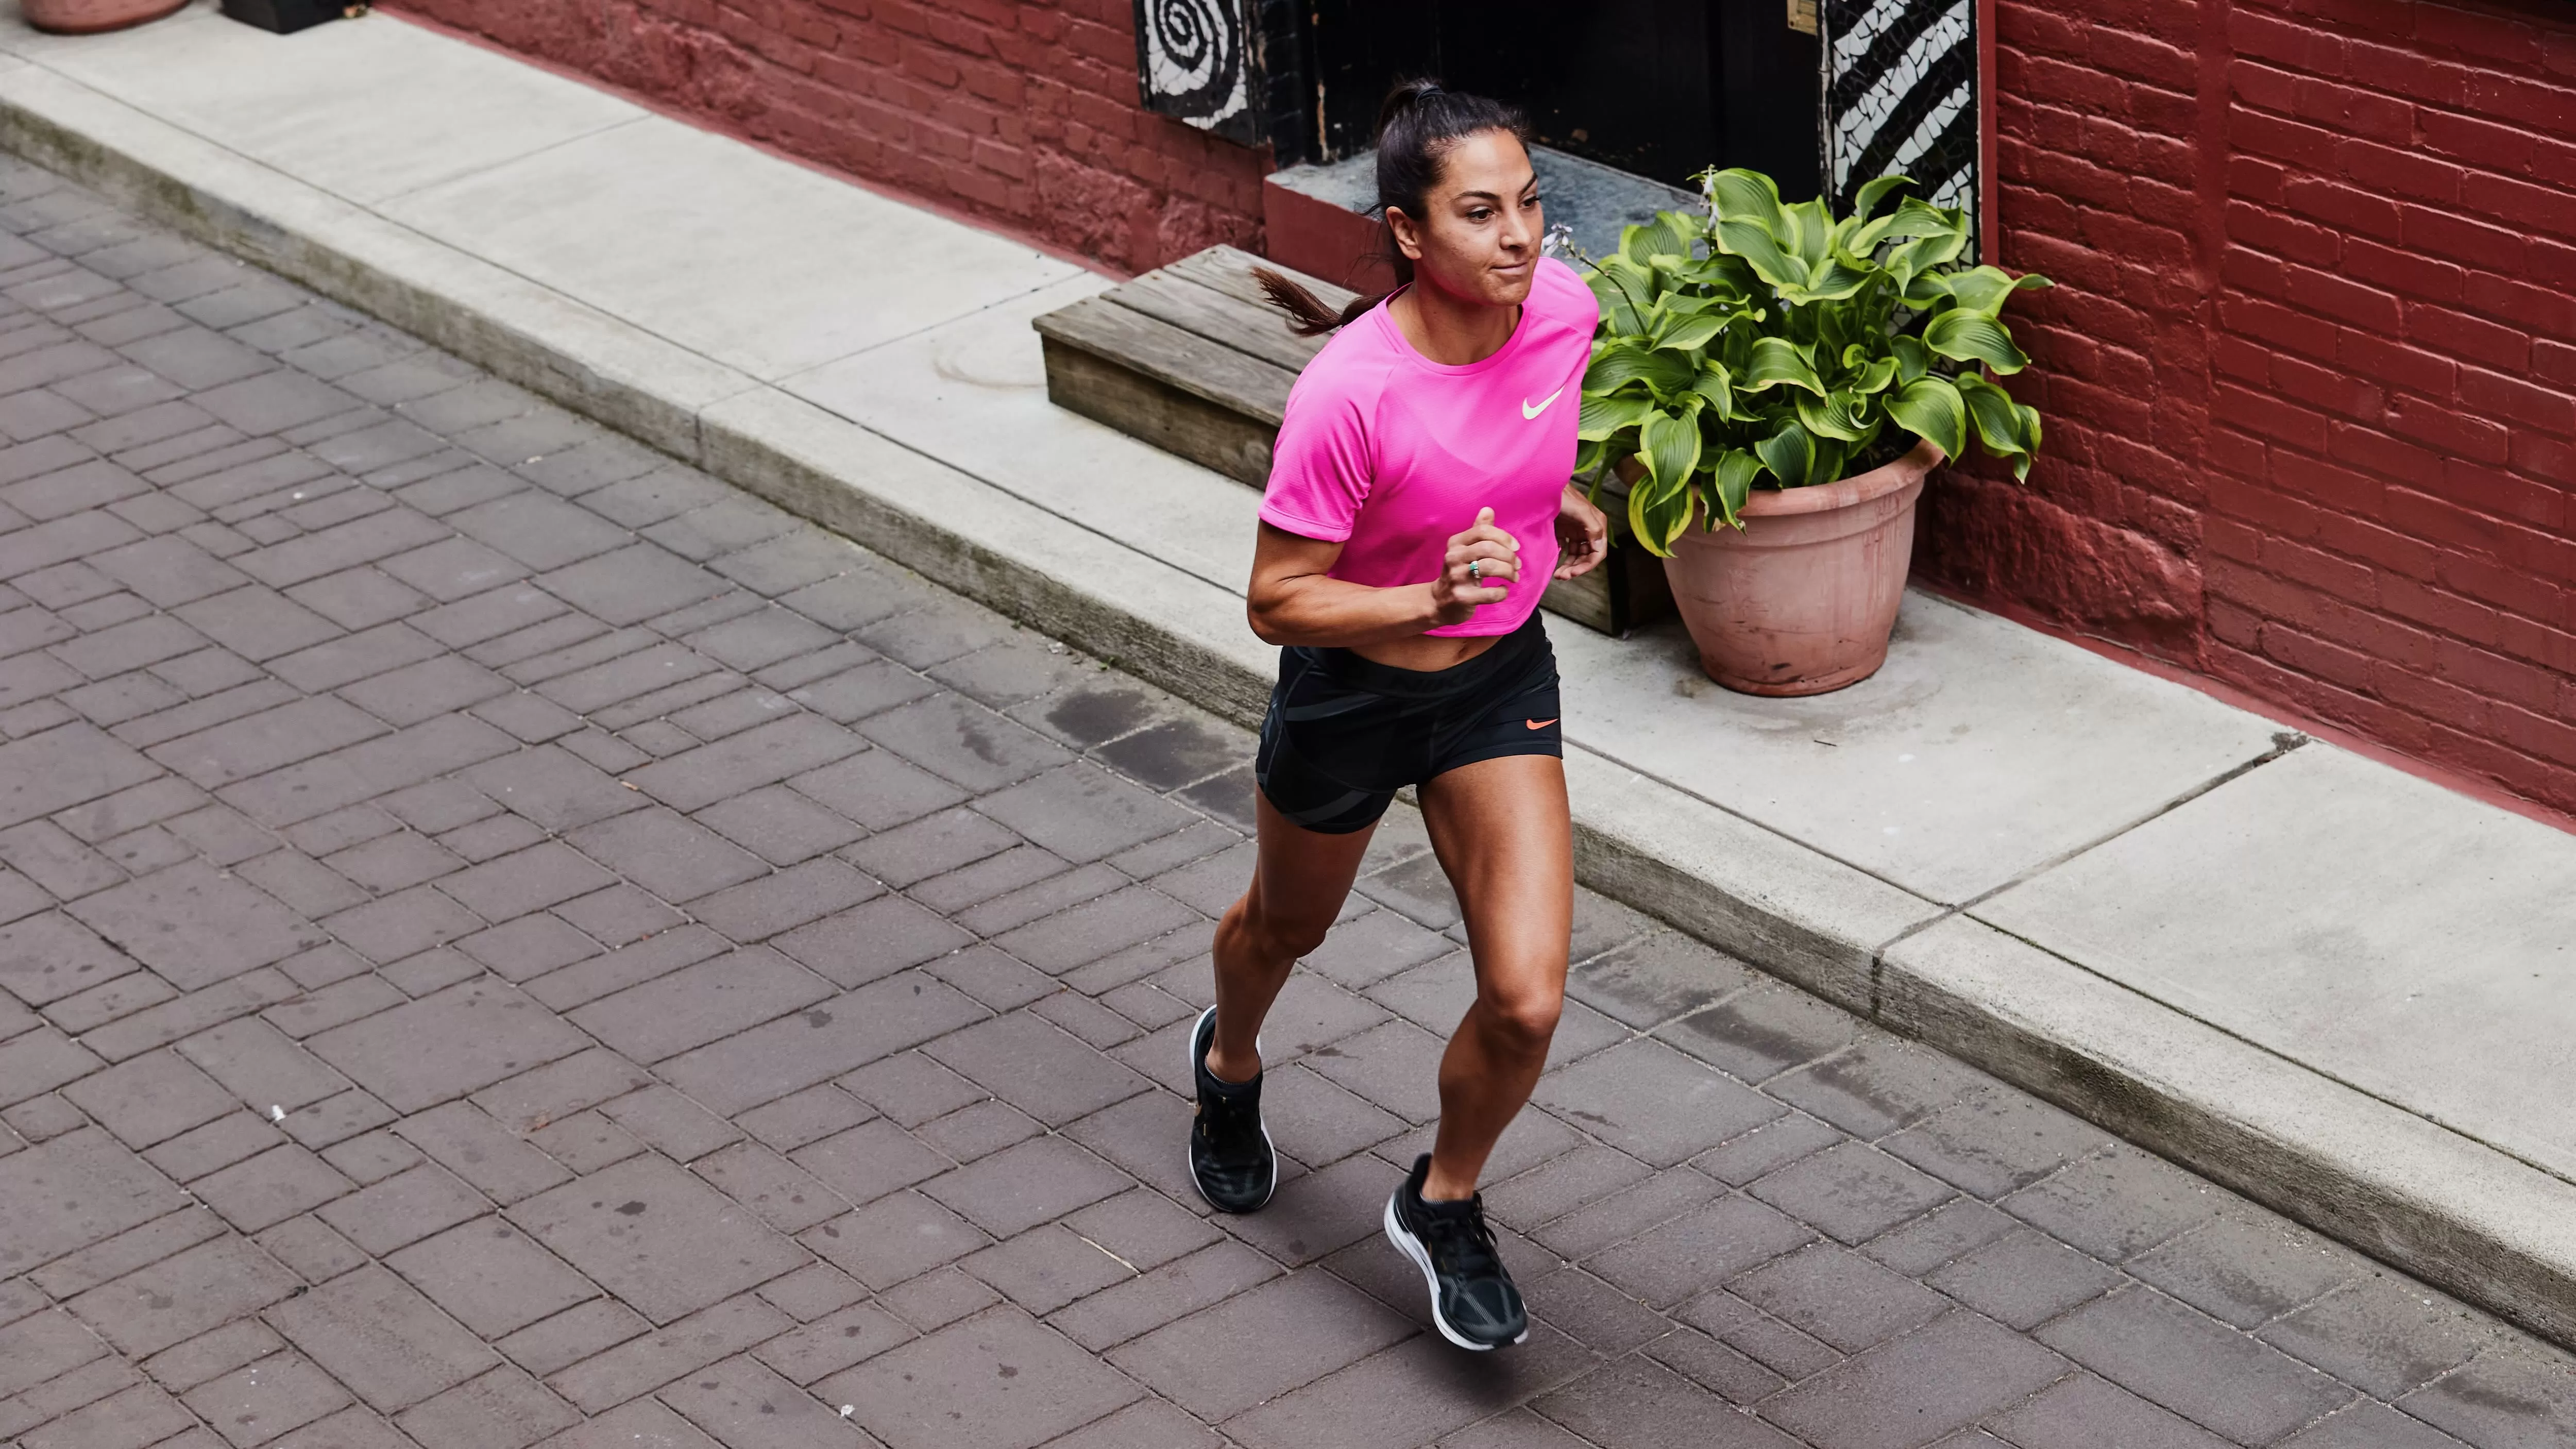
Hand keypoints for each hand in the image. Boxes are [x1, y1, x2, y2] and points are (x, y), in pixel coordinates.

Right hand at [1431, 507, 1517, 624]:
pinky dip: (1502, 592)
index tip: (1515, 547)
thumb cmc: (1459, 572)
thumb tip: (1488, 509)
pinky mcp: (1461, 597)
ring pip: (1489, 567)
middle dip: (1508, 556)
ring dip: (1508, 572)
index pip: (1483, 531)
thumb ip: (1478, 531)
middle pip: (1488, 548)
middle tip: (1516, 565)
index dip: (1504, 537)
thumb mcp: (1466, 549)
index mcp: (1456, 543)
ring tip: (1514, 577)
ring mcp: (1456, 578)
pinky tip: (1504, 590)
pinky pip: (1489, 593)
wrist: (1440, 601)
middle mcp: (1453, 557)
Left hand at [1554, 484, 1608, 579]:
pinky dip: (1562, 557)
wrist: (1543, 486)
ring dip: (1569, 565)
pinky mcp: (1564, 530)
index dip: (1587, 566)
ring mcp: (1576, 531)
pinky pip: (1566, 549)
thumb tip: (1599, 547)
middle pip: (1587, 556)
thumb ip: (1593, 528)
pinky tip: (1554, 562)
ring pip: (1576, 554)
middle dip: (1576, 568)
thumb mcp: (1581, 511)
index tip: (1573, 573)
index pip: (1598, 552)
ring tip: (1558, 574)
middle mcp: (1589, 529)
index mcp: (1597, 525)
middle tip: (1562, 576)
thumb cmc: (1563, 496)